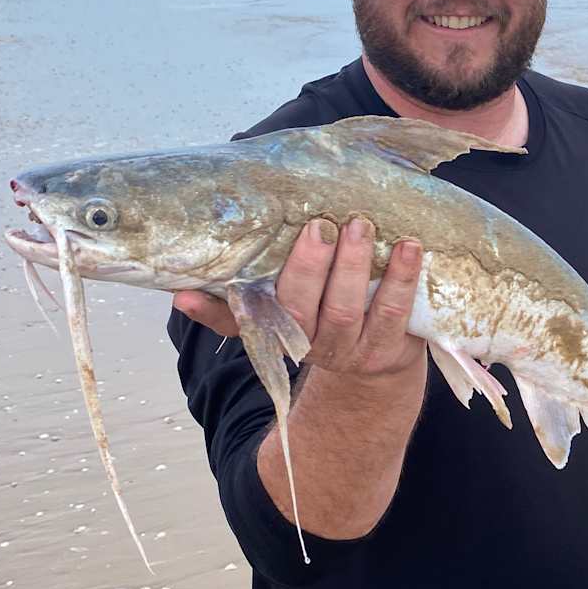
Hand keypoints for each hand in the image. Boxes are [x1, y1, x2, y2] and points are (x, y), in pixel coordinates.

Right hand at [173, 217, 425, 380]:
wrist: (376, 363)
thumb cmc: (321, 314)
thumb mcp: (281, 312)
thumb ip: (238, 299)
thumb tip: (179, 292)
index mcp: (276, 331)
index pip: (241, 321)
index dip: (212, 311)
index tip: (188, 291)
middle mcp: (308, 344)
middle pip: (301, 308)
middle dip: (308, 266)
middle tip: (319, 225)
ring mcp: (350, 350)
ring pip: (347, 309)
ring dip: (354, 266)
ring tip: (360, 225)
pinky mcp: (388, 350)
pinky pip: (393, 312)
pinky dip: (401, 278)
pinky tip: (409, 246)